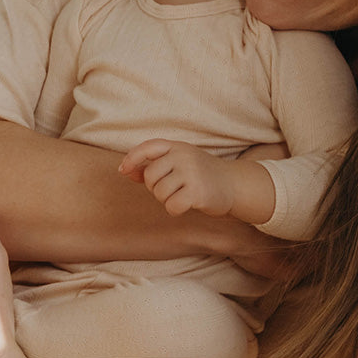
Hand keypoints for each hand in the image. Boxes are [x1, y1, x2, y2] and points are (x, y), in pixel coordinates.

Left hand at [119, 139, 235, 216]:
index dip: (132, 158)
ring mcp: (191, 172)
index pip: (148, 147)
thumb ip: (152, 167)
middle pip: (150, 176)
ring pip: (160, 193)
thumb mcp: (178, 164)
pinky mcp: (198, 191)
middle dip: (155, 188)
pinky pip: (171, 206)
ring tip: (182, 196)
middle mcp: (184, 156)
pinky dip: (175, 210)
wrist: (234, 185)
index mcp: (177, 147)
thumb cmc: (200, 176)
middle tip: (171, 190)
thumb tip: (125, 171)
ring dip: (166, 200)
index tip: (123, 170)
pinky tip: (187, 205)